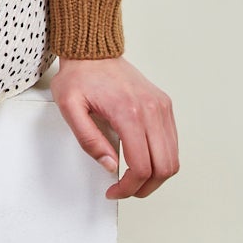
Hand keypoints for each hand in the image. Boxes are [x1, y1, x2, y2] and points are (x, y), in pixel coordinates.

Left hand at [49, 54, 177, 198]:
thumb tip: (109, 165)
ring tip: (133, 179)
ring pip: (173, 158)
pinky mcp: (164, 105)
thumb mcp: (70, 109)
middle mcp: (151, 110)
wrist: (93, 51)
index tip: (114, 191)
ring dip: (156, 176)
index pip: (141, 166)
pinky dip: (161, 159)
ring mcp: (161, 107)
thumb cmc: (79, 77)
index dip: (129, 187)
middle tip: (125, 190)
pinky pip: (172, 142)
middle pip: (164, 167)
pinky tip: (142, 160)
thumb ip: (88, 140)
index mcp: (128, 113)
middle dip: (145, 188)